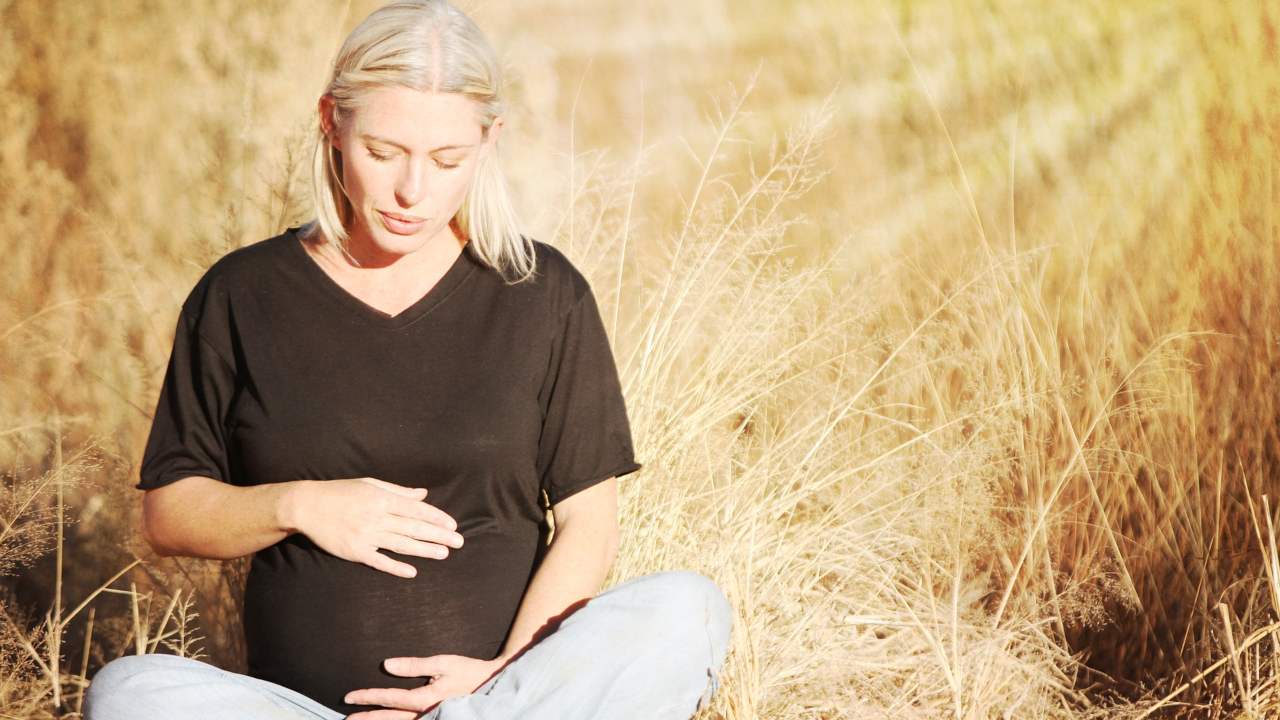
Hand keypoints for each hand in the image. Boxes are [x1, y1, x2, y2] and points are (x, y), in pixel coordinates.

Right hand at [288, 477, 463, 577]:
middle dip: (439, 535)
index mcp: (381, 498)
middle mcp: (377, 517)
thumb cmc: (340, 492)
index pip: (416, 509)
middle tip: (459, 542)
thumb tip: (423, 494)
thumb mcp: (370, 484)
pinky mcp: (355, 551)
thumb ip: (398, 491)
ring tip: (444, 554)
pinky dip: (396, 567)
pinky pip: (379, 561)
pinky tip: (412, 572)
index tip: (452, 525)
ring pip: (401, 545)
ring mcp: (366, 535)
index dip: (436, 518)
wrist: (307, 506)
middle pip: (414, 528)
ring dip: (425, 550)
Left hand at [343, 654, 505, 718]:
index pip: (389, 699)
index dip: (367, 697)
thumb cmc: (469, 671)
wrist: (493, 684)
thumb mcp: (443, 662)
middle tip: (346, 718)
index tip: (349, 696)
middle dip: (367, 718)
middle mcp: (425, 713)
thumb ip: (415, 664)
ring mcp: (431, 718)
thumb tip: (388, 664)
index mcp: (424, 698)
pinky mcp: (437, 718)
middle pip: (389, 719)